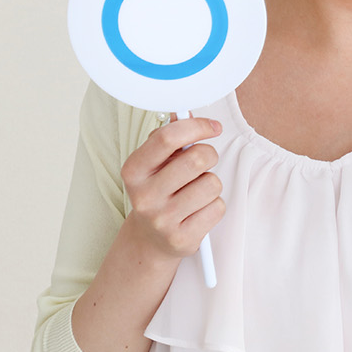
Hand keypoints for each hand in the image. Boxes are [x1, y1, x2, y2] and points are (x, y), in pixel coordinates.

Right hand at [119, 115, 226, 262]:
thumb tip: (187, 112)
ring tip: (197, 191)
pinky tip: (199, 210)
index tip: (213, 127)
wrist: (151, 239)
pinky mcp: (182, 238)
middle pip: (197, 159)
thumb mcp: (156, 163)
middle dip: (209, 154)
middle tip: (205, 161)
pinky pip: (217, 208)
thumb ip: (171, 137)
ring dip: (212, 183)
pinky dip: (215, 206)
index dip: (196, 126)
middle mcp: (144, 196)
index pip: (167, 137)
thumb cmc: (159, 192)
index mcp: (134, 170)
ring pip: (212, 184)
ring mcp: (162, 219)